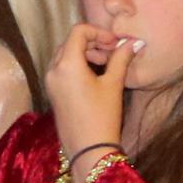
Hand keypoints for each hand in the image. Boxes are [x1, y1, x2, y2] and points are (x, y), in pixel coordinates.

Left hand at [42, 21, 131, 163]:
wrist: (89, 151)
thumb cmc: (103, 117)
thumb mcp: (113, 85)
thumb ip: (121, 59)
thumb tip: (132, 42)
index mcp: (67, 64)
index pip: (79, 31)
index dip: (99, 32)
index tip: (114, 43)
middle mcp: (53, 70)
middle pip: (71, 42)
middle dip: (92, 42)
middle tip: (112, 53)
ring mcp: (50, 82)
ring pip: (65, 55)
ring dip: (85, 53)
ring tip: (106, 65)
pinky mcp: (52, 93)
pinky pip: (62, 69)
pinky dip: (77, 66)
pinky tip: (95, 77)